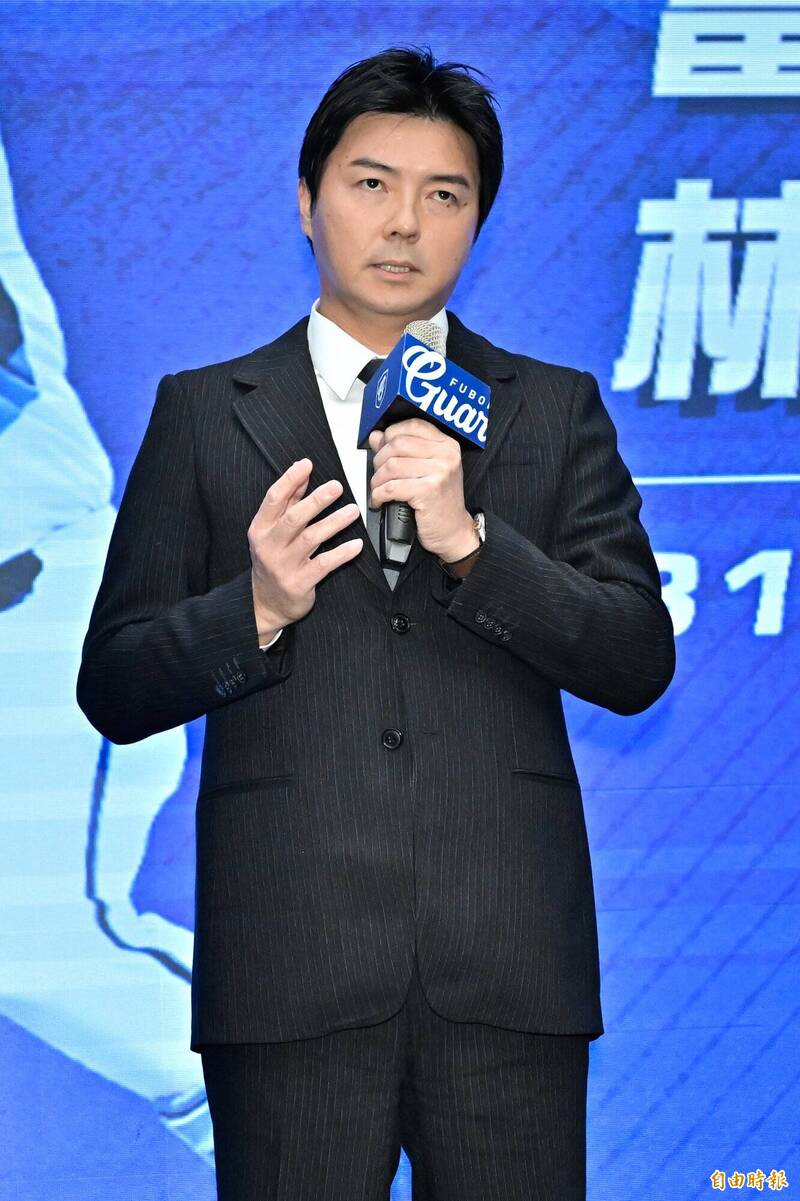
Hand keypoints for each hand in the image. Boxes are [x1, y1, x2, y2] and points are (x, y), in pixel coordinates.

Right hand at [248, 459, 361, 639]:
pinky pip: (324, 564)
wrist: (266, 603)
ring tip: (353, 511)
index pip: (274, 499)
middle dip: (317, 500)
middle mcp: (269, 545)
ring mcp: (284, 565)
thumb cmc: (272, 561)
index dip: (290, 480)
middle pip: (294, 517)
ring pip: (311, 538)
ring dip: (334, 522)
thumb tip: (303, 476)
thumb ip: (288, 504)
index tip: (307, 464)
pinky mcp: (299, 583)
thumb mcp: (272, 532)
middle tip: (337, 486)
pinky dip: (341, 553)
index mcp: (261, 529)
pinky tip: (356, 545)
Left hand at [368, 419, 475, 560]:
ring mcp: (439, 472)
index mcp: (447, 445)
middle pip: (398, 444)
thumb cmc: (440, 503)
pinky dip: (379, 495)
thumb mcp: (426, 470)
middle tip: (378, 475)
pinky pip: (392, 487)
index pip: (412, 425)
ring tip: (378, 489)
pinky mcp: (428, 491)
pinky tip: (379, 501)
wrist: (454, 531)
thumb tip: (377, 436)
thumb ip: (402, 451)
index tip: (381, 447)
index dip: (390, 434)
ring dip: (377, 480)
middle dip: (379, 460)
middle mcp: (446, 455)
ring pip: (391, 465)